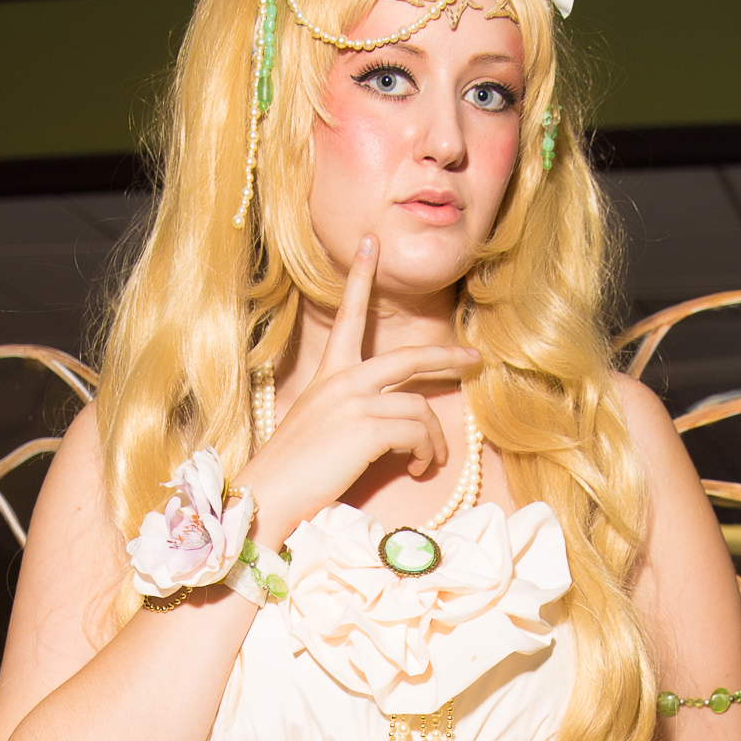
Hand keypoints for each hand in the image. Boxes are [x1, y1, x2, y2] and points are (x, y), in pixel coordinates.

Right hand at [245, 236, 478, 545]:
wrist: (268, 496)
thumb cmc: (291, 474)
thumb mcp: (317, 429)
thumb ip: (348, 414)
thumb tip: (388, 428)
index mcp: (328, 376)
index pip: (349, 317)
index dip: (361, 278)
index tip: (371, 244)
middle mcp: (343, 380)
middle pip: (409, 357)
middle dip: (447, 357)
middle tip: (473, 359)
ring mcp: (355, 402)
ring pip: (420, 408)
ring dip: (434, 439)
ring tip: (430, 460)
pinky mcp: (368, 428)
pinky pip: (418, 433)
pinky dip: (427, 453)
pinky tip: (420, 469)